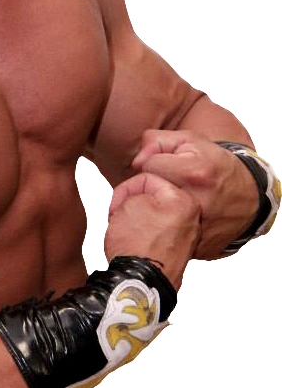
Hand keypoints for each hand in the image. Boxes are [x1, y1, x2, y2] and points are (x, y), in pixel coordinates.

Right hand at [105, 171, 200, 290]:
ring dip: (140, 218)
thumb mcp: (128, 204)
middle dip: (134, 203)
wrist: (139, 283)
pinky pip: (162, 233)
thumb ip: (136, 191)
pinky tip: (136, 241)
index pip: (148, 179)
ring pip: (158, 215)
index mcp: (183, 200)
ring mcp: (189, 237)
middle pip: (156, 197)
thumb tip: (140, 197)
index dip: (125, 189)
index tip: (115, 203)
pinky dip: (148, 233)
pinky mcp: (181, 252)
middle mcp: (193, 218)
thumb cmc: (134, 245)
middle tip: (120, 215)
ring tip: (127, 229)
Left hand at [131, 130, 259, 259]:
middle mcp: (197, 202)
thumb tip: (137, 162)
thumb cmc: (214, 164)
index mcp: (195, 173)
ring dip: (156, 210)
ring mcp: (199, 228)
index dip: (153, 163)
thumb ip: (157, 142)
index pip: (149, 167)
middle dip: (152, 188)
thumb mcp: (190, 141)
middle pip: (149, 195)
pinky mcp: (199, 247)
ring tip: (170, 202)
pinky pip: (168, 238)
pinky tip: (177, 219)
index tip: (165, 167)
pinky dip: (167, 228)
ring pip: (155, 219)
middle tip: (166, 185)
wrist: (250, 196)